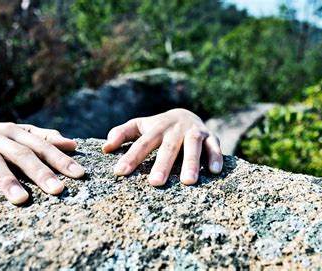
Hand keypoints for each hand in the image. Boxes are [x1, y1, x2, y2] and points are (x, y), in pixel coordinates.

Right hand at [0, 123, 84, 208]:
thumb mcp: (15, 138)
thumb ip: (41, 139)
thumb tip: (72, 144)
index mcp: (11, 131)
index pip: (40, 145)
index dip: (60, 158)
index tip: (79, 174)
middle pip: (20, 152)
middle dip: (40, 171)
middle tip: (57, 190)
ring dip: (6, 179)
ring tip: (21, 199)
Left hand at [102, 108, 222, 185]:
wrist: (187, 114)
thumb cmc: (158, 127)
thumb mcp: (140, 126)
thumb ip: (122, 133)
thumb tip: (105, 147)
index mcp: (156, 128)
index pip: (141, 144)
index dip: (130, 158)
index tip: (119, 173)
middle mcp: (176, 129)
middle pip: (168, 147)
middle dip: (162, 164)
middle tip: (155, 183)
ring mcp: (195, 132)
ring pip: (193, 146)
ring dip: (192, 162)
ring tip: (188, 182)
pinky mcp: (212, 137)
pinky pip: (215, 147)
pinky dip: (216, 158)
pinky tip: (214, 172)